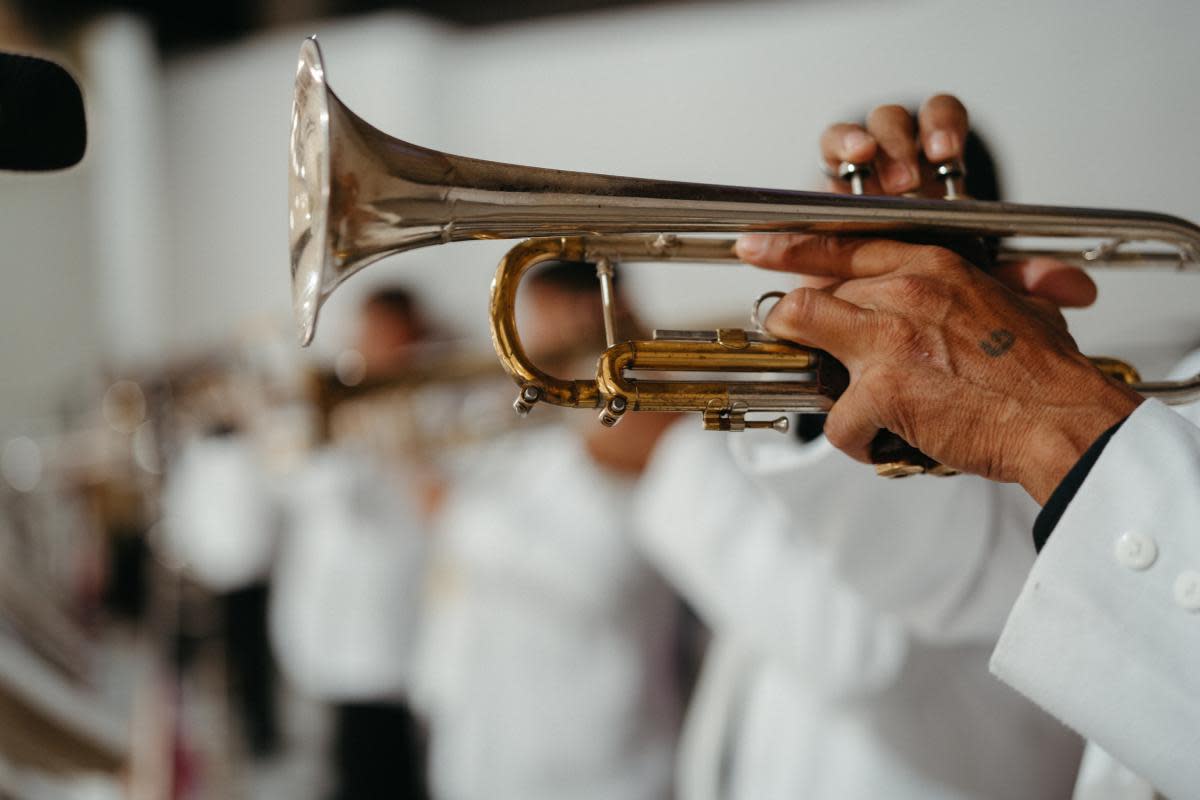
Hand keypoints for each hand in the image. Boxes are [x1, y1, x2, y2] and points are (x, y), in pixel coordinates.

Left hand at [736, 234, 1141, 503]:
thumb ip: (973, 289)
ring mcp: (888, 339)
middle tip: (815, 355)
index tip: (754, 247)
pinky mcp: (882, 391)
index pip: (841, 245)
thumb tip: (956, 296)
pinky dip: (856, 441)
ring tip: (849, 402)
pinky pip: (836, 421)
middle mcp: (903, 291)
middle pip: (811, 296)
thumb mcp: (1014, 302)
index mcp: (932, 266)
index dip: (789, 248)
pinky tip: (884, 444)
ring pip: (801, 332)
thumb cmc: (1043, 373)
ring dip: (817, 374)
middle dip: (803, 329)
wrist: (1064, 420)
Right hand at [819, 94, 1097, 308]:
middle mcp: (897, 170)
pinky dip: (838, 150)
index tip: (945, 153)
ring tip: (880, 177)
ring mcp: (858, 179)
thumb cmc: (917, 293)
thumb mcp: (971, 287)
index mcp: (934, 181)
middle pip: (902, 124)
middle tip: (910, 180)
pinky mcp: (822, 194)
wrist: (870, 317)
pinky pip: (828, 153)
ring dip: (874, 146)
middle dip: (907, 142)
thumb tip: (1077, 289)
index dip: (944, 126)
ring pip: (865, 131)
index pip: (942, 126)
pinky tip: (846, 168)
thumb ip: (1019, 282)